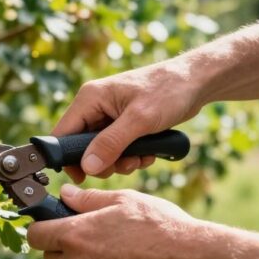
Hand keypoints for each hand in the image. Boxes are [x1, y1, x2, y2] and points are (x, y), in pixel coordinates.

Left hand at [27, 184, 209, 258]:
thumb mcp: (123, 200)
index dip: (42, 227)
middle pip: (51, 257)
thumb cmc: (160, 225)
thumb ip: (87, 199)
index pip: (35, 235)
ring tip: (117, 249)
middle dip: (63, 246)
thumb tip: (65, 194)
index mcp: (76, 235)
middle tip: (90, 234)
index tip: (52, 223)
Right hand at [54, 61, 202, 181]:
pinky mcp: (124, 124)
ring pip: (101, 151)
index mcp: (90, 98)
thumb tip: (87, 167)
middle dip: (103, 162)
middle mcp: (96, 106)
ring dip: (121, 161)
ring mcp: (110, 116)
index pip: (62, 133)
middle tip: (126, 163)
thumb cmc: (168, 91)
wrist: (196, 82)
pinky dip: (132, 156)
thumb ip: (111, 144)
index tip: (84, 177)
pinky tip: (149, 152)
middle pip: (82, 147)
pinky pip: (118, 149)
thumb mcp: (139, 120)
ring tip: (142, 156)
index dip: (67, 158)